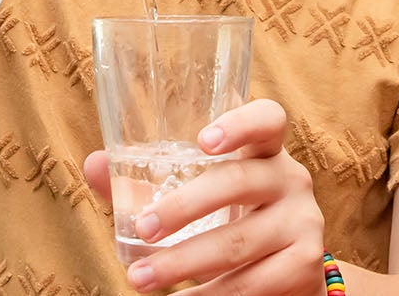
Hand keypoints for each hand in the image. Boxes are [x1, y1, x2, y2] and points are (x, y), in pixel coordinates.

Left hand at [83, 99, 326, 293]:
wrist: (290, 275)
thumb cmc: (233, 221)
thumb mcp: (200, 196)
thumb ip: (148, 181)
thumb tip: (94, 165)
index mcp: (265, 152)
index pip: (267, 120)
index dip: (240, 124)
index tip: (203, 141)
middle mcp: (291, 179)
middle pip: (240, 182)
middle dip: (185, 207)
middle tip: (143, 229)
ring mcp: (304, 222)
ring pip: (239, 242)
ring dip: (183, 264)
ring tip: (141, 279)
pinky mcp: (305, 264)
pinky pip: (252, 284)